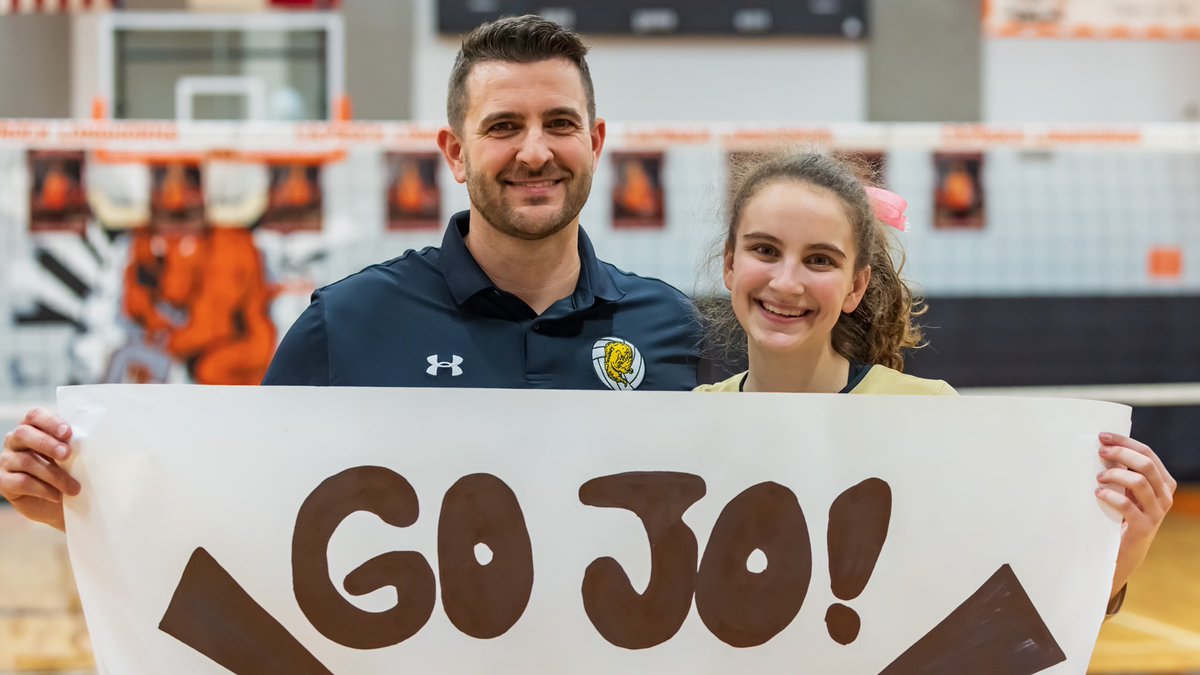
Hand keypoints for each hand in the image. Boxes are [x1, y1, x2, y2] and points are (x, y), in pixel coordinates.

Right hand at [0, 408, 78, 531]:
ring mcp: (6, 460)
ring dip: (54, 474)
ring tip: (74, 487)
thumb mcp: (73, 457)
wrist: (56, 504)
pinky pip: (21, 482)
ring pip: (26, 461)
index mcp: (33, 428)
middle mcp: (15, 441)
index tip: (68, 433)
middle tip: (68, 454)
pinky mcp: (3, 481)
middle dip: (47, 443)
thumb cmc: (67, 472)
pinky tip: (57, 495)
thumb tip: (90, 442)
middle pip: (24, 434)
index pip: (35, 415)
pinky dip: (43, 489)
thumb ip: (74, 446)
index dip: (50, 422)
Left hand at [1095, 432, 1175, 602]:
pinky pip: (1127, 505)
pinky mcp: (1144, 527)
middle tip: (1100, 452)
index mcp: (1163, 482)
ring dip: (1114, 475)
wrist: (1125, 550)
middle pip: (1146, 464)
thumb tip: (1104, 446)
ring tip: (1098, 477)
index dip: (1125, 442)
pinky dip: (1110, 495)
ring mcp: (1157, 512)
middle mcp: (1165, 495)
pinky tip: (1098, 493)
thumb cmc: (1122, 514)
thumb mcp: (1126, 490)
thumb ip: (1122, 471)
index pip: (1148, 453)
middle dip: (1121, 454)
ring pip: (1138, 482)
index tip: (1103, 436)